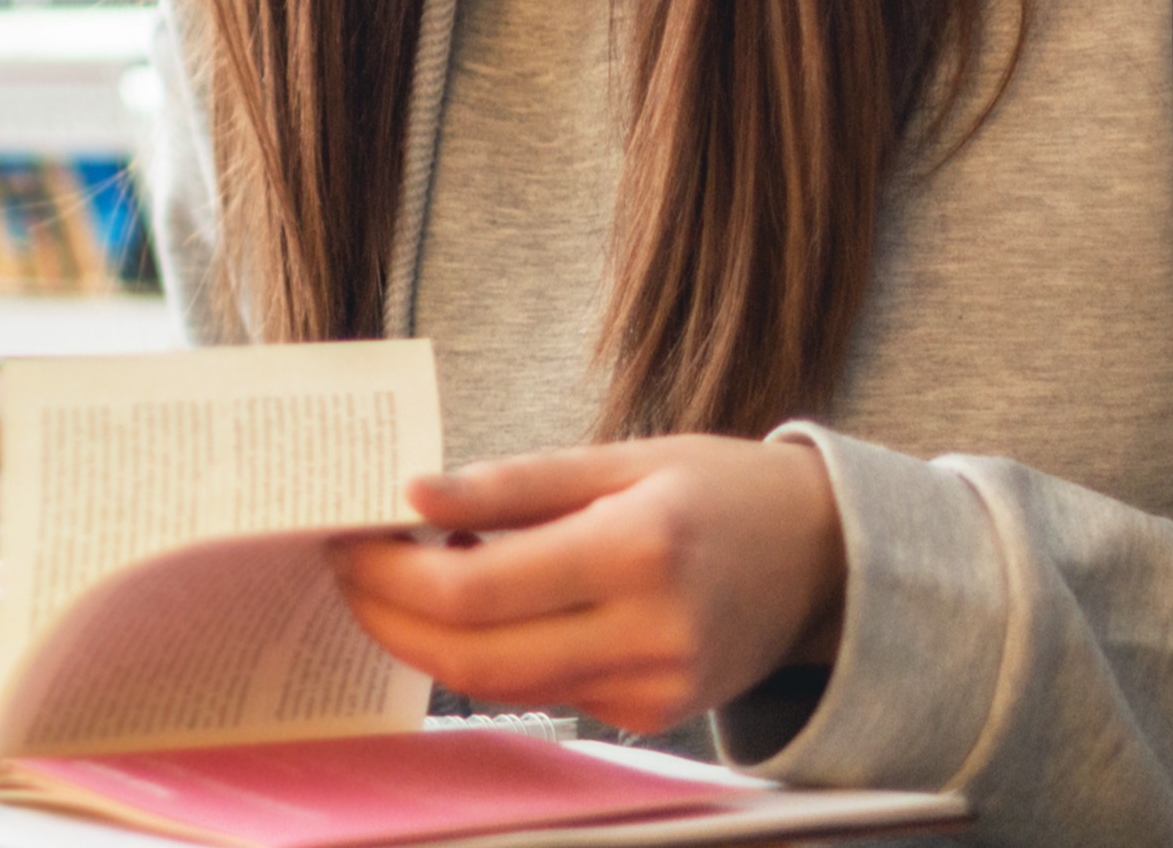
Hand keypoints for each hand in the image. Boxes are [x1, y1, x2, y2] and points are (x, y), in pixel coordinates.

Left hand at [330, 435, 845, 733]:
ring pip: (497, 685)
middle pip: (470, 658)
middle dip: (387, 617)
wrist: (824, 561)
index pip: (474, 590)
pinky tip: (473, 607)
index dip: (390, 573)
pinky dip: (490, 653)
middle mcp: (649, 633)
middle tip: (348, 568)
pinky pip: (541, 692)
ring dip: (428, 639)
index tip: (348, 536)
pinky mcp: (650, 716)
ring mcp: (652, 688)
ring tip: (399, 578)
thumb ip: (512, 483)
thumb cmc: (717, 490)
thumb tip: (410, 493)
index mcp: (639, 551)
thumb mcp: (621, 457)